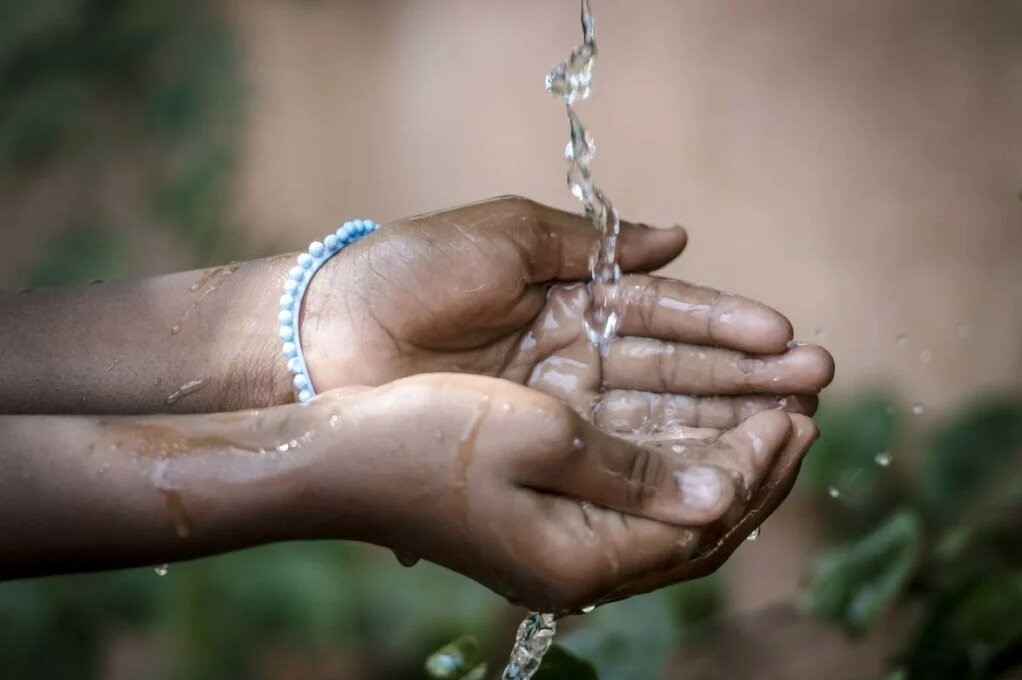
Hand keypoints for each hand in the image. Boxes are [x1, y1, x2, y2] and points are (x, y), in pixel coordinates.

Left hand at [300, 196, 832, 425]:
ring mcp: (556, 407)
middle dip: (744, 377)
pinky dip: (664, 460)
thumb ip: (593, 243)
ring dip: (722, 422)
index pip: (664, 315)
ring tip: (791, 425)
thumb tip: (680, 236)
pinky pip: (610, 456)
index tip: (786, 337)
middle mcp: (572, 355)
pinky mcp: (533, 449)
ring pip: (654, 418)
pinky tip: (718, 466)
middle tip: (815, 384)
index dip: (725, 326)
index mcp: (569, 296)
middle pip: (674, 371)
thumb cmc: (411, 272)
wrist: (327, 334)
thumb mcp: (506, 236)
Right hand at [306, 373, 818, 613]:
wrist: (336, 458)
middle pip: (696, 529)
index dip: (755, 466)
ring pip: (668, 514)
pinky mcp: (541, 520)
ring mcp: (558, 546)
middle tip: (801, 412)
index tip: (793, 411)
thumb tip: (718, 492)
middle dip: (755, 470)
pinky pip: (632, 501)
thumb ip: (634, 469)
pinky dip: (672, 465)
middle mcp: (576, 566)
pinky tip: (692, 430)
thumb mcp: (538, 437)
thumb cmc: (425, 439)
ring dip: (719, 463)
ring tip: (767, 416)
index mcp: (580, 559)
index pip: (702, 522)